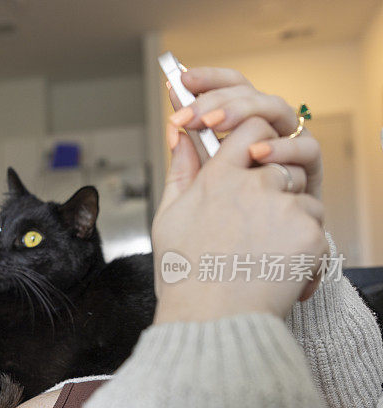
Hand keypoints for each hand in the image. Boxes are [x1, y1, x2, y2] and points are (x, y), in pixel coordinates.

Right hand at [152, 117, 328, 323]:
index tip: (253, 158)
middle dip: (275, 189)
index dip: (257, 139)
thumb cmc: (184, 276)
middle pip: (282, 165)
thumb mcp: (169, 217)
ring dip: (291, 220)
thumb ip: (181, 171)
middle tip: (255, 228)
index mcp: (218, 178)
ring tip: (263, 254)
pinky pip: (317, 230)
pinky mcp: (309, 235)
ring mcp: (284, 208)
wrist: (211, 321)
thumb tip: (180, 135)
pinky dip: (304, 252)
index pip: (252, 128)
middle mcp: (253, 186)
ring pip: (303, 198)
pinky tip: (276, 272)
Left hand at [167, 67, 323, 200]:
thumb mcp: (201, 184)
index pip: (230, 87)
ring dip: (243, 113)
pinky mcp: (310, 167)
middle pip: (249, 94)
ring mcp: (290, 141)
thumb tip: (172, 129)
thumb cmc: (229, 213)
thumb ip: (188, 158)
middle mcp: (267, 124)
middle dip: (216, 100)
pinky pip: (304, 147)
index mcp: (242, 122)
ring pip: (276, 109)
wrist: (258, 253)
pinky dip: (280, 148)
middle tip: (189, 116)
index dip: (208, 79)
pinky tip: (255, 153)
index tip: (182, 79)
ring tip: (213, 126)